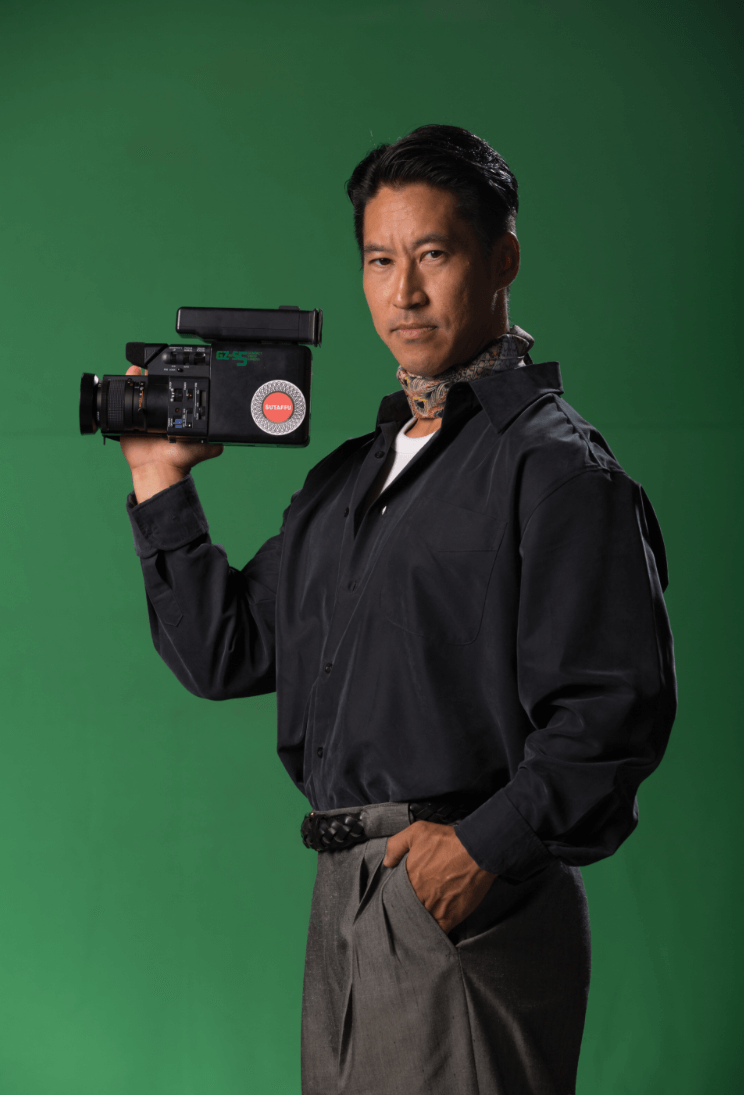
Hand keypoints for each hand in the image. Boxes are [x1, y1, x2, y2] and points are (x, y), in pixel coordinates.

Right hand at [119, 366, 223, 501]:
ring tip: (142, 368)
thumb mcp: (207, 446)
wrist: (159, 468)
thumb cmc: (181, 459)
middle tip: (155, 368)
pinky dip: (126, 385)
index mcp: (175, 414)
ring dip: (140, 377)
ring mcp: (142, 414)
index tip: (175, 371)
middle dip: (155, 376)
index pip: (175, 392)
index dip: (174, 381)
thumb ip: (218, 438)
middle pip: (156, 388)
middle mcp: (159, 412)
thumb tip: (231, 431)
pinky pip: (123, 399)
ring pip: (140, 390)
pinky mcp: (127, 418)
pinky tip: (130, 374)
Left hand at [384, 821, 496, 933]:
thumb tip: (387, 863)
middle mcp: (419, 896)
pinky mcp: (450, 917)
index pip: (394, 894)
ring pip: (419, 922)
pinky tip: (430, 934)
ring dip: (417, 923)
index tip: (399, 897)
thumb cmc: (448, 841)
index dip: (396, 896)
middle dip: (405, 910)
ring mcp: (434, 908)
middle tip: (409, 909)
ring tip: (418, 923)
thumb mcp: (417, 832)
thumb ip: (396, 845)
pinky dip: (432, 934)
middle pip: (406, 909)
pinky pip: (437, 933)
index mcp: (409, 878)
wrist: (477, 851)